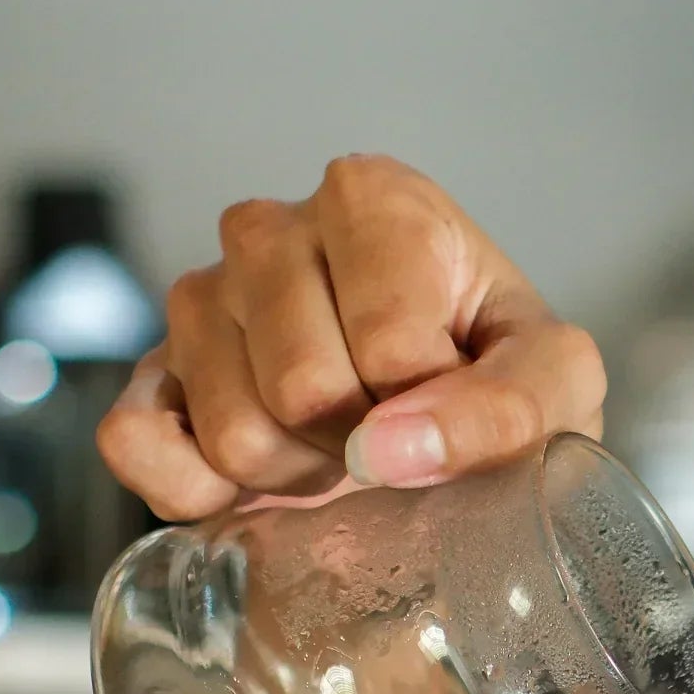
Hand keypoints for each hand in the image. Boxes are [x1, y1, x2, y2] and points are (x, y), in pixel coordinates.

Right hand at [99, 153, 606, 518]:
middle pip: (302, 388)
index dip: (430, 407)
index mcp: (373, 200)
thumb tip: (390, 447)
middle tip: (387, 433)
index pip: (389, 344)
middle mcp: (268, 229)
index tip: (447, 398)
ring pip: (233, 433)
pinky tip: (259, 476)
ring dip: (296, 474)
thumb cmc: (495, 381)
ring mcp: (197, 297)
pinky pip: (136, 445)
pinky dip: (203, 493)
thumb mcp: (557, 384)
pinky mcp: (147, 371)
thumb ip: (509, 407)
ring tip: (334, 445)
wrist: (437, 427)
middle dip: (358, 444)